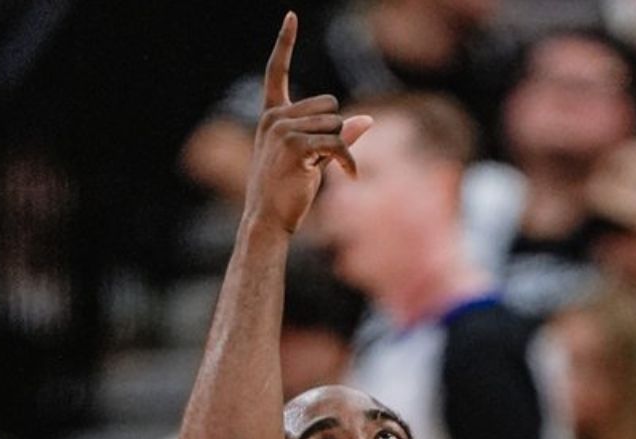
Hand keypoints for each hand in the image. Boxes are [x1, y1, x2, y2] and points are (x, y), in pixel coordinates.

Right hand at [244, 13, 372, 235]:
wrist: (268, 220)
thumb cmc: (287, 192)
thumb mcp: (314, 159)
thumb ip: (337, 136)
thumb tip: (368, 119)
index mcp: (271, 116)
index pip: (276, 71)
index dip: (284, 43)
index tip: (291, 16)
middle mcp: (274, 117)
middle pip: (328, 106)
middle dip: (335, 132)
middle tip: (322, 161)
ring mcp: (282, 129)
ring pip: (336, 125)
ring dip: (341, 150)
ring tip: (326, 172)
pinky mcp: (295, 145)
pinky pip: (338, 143)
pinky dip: (349, 162)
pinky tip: (351, 177)